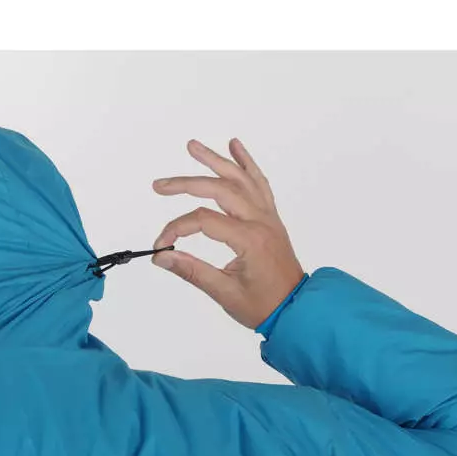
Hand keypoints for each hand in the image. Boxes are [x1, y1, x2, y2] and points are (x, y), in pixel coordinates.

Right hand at [151, 138, 305, 330]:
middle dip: (186, 184)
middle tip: (160, 185)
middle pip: (219, 190)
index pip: (203, 221)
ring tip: (193, 146)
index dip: (176, 229)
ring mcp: (268, 217)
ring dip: (216, 160)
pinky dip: (247, 163)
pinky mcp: (270, 218)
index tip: (161, 245)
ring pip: (240, 179)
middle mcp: (260, 222)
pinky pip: (259, 183)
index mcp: (249, 240)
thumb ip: (191, 271)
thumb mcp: (224, 293)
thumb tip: (160, 257)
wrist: (296, 309)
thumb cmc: (264, 305)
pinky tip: (235, 146)